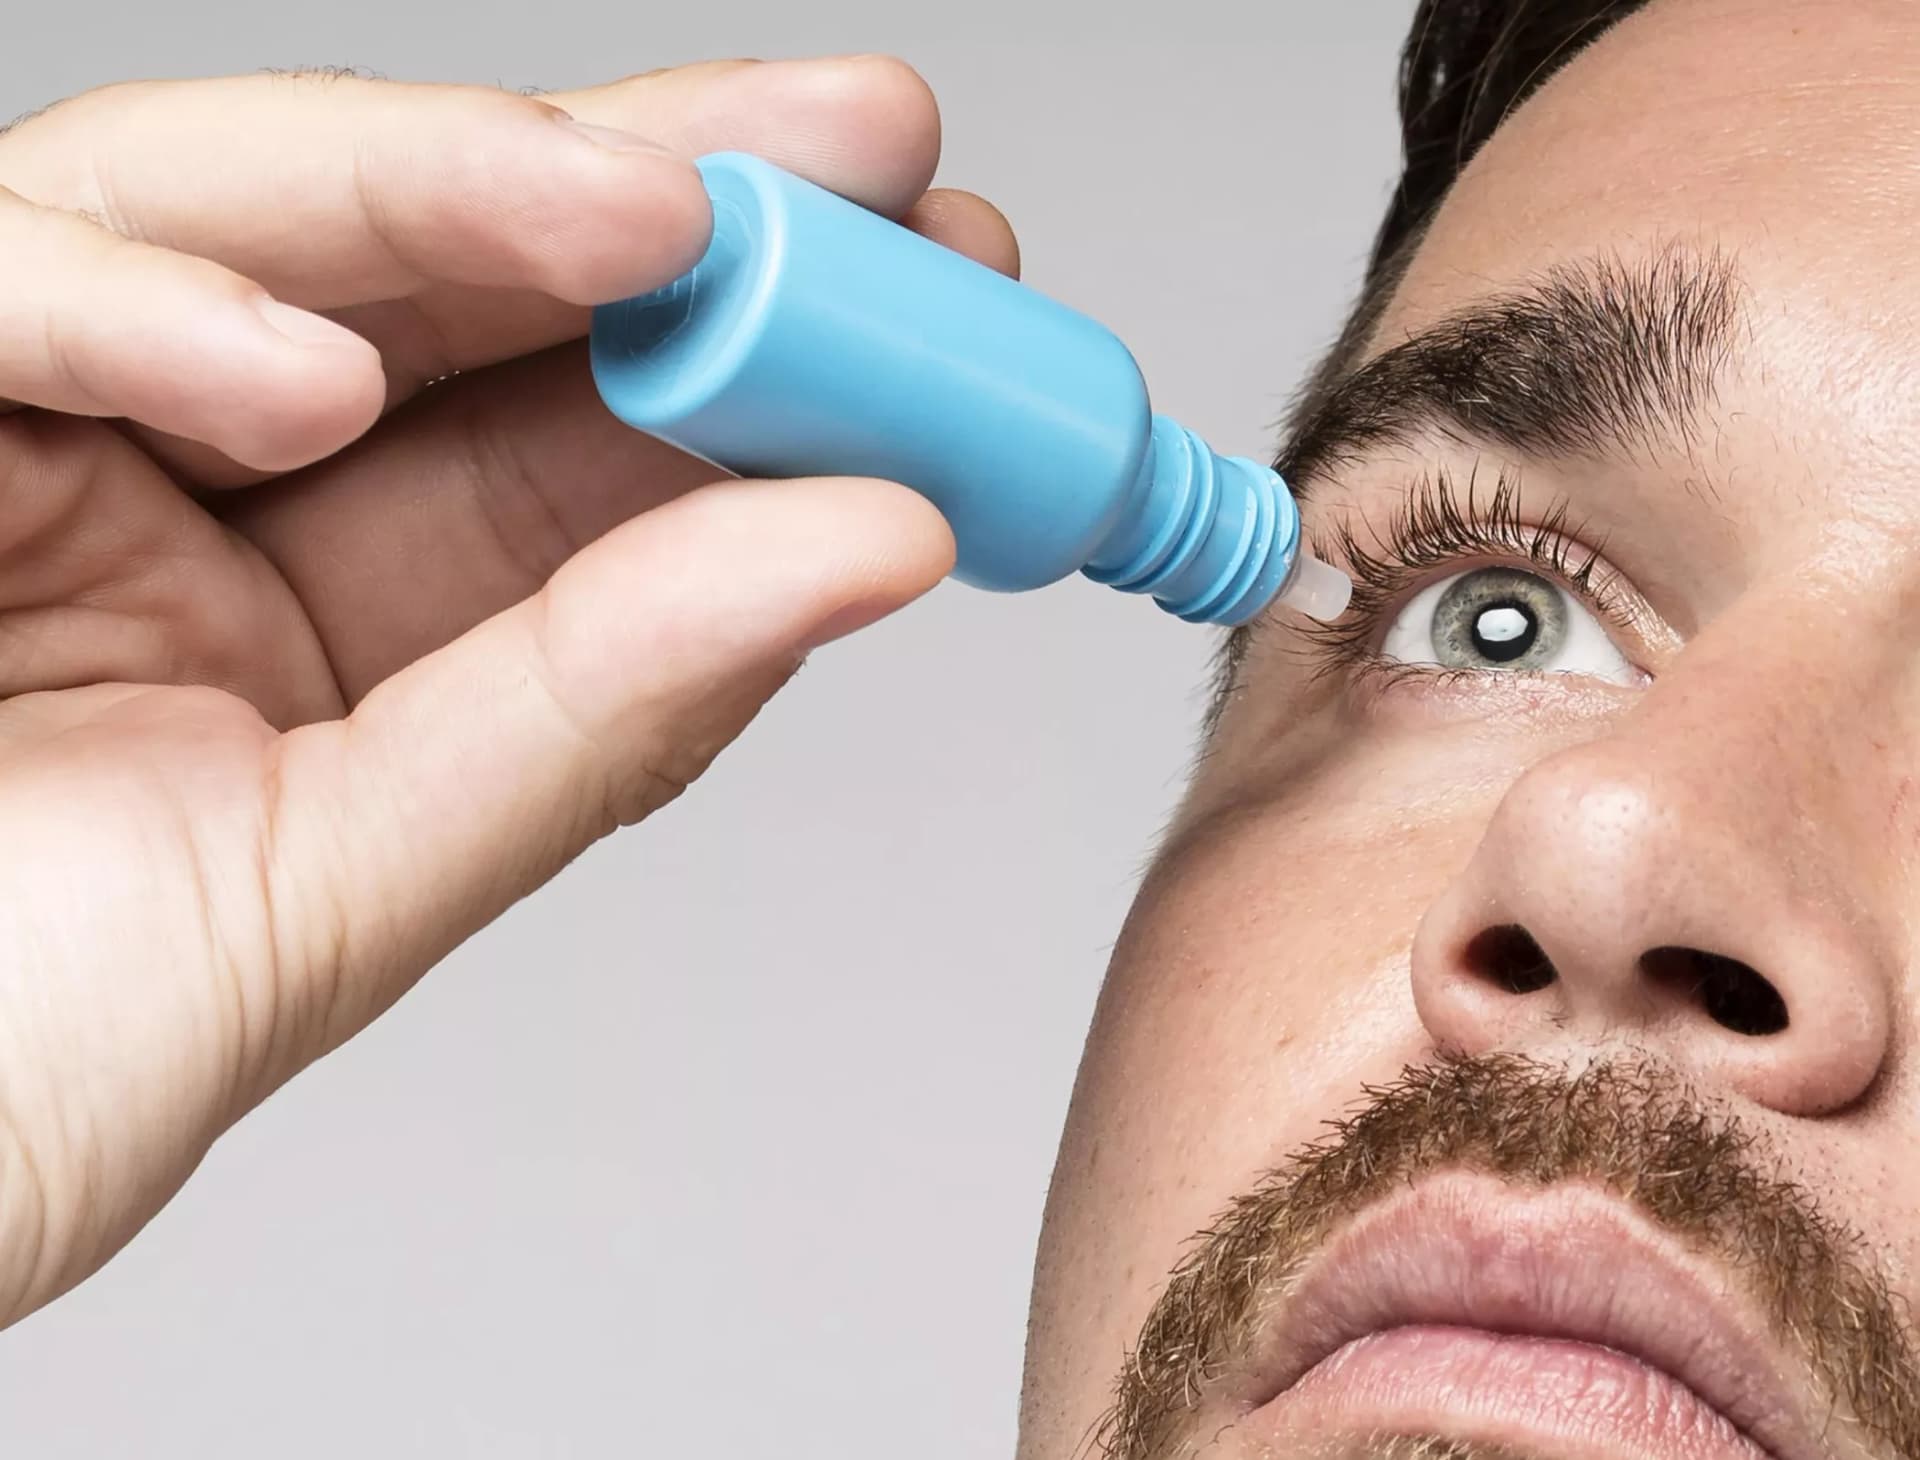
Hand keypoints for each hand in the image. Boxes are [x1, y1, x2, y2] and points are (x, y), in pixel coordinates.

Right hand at [0, 56, 1018, 1326]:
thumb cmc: (6, 1075)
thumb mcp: (355, 882)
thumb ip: (604, 702)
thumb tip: (882, 540)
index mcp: (324, 617)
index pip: (562, 432)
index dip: (753, 336)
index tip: (940, 268)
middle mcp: (186, 489)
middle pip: (439, 269)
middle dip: (658, 184)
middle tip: (870, 142)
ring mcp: (28, 427)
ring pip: (244, 209)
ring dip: (457, 190)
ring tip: (655, 215)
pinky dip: (137, 305)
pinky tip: (306, 376)